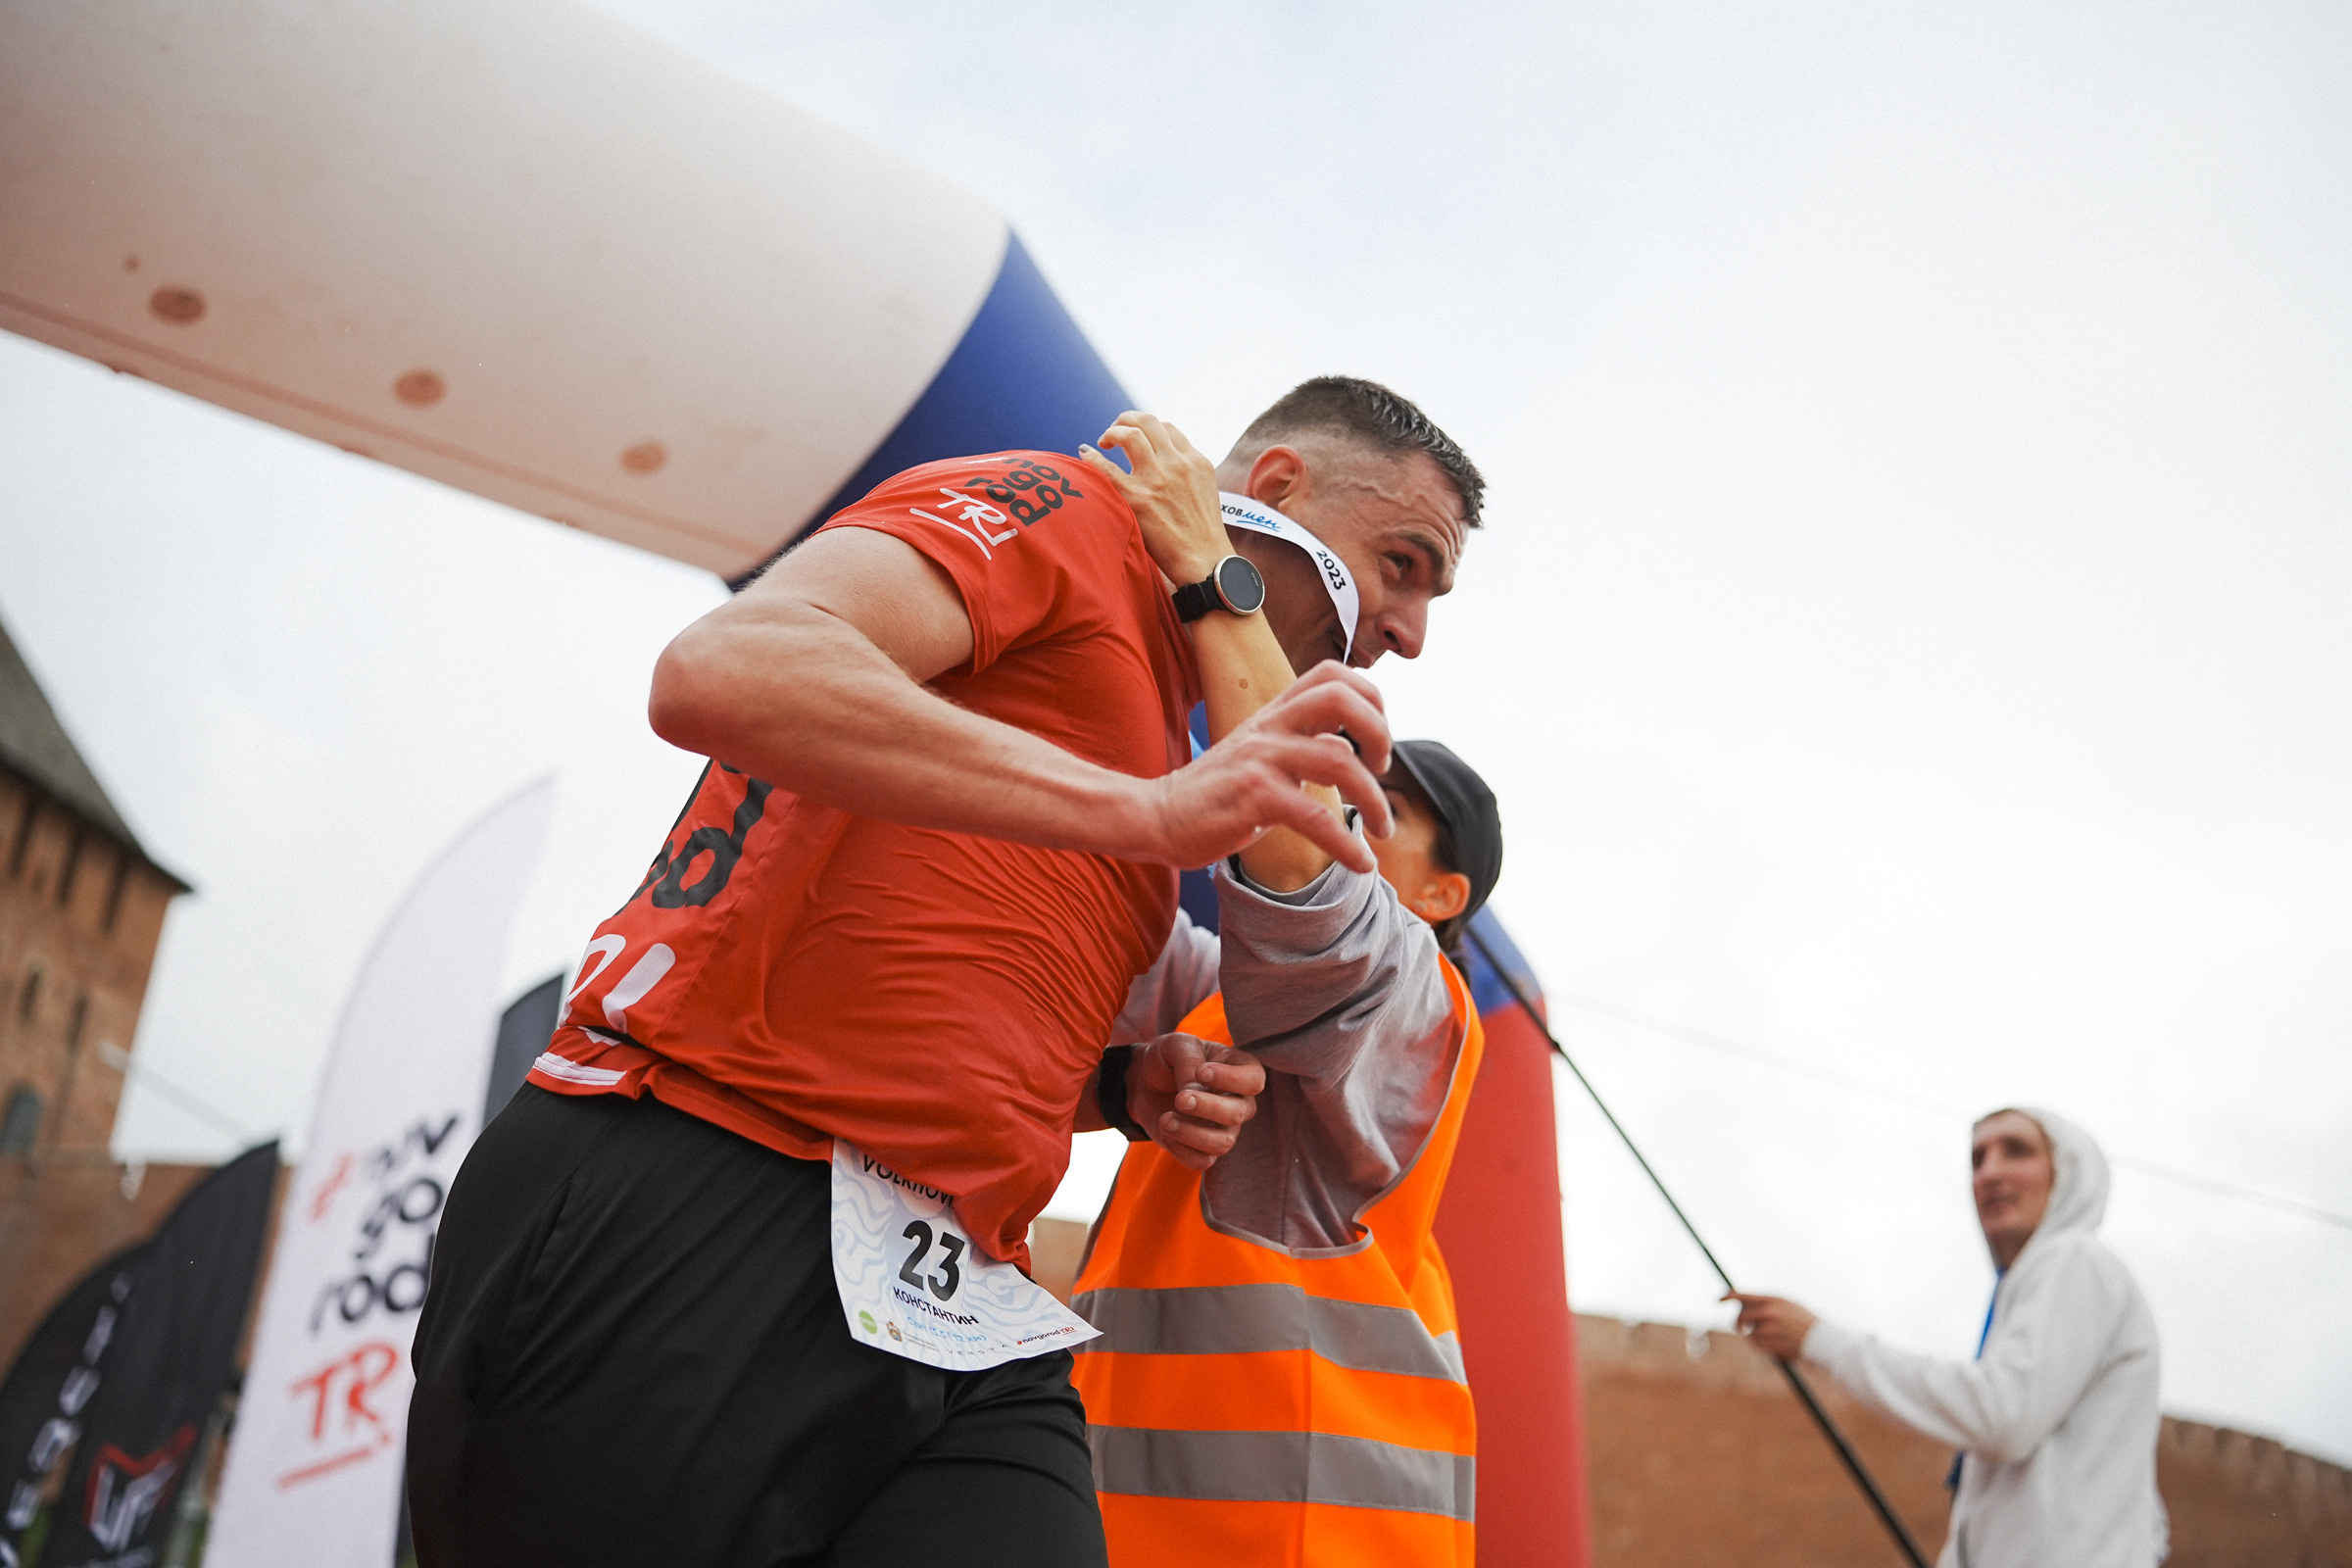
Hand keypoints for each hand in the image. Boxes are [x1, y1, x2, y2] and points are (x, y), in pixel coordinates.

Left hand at [1079, 412, 1227, 585]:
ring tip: (1103, 442)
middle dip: (1126, 419)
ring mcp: (1156, 479)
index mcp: (1195, 461)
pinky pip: (1106, 467)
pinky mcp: (1137, 499)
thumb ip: (1186, 472)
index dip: (1148, 428)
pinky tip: (1085, 454)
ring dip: (1112, 431)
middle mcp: (1177, 464)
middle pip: (1147, 421)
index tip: (1137, 437)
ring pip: (1129, 433)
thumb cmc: (1203, 536)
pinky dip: (1092, 456)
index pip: (1167, 428)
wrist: (1205, 563)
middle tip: (1114, 432)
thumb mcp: (1205, 491)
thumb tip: (1162, 463)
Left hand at [1129, 1034, 1266, 1170]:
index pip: (1253, 1081)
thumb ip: (1188, 1060)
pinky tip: (1165, 1129)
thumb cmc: (1167, 1058)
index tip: (1202, 1071)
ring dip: (1192, 1133)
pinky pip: (1202, 1161)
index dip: (1232, 1079)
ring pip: (1223, 1143)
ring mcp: (1223, 1128)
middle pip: (1238, 1113)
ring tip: (1165, 1119)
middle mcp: (1238, 1102)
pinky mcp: (1202, 1149)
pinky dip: (1181, 1149)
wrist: (1142, 1082)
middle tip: (1180, 1098)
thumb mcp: (1175, 1045)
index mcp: (1239, 1070)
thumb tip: (1196, 1090)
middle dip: (1209, 1107)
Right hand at [1132, 661, 1392, 872]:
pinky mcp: (1254, 797)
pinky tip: (1361, 862)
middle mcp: (1270, 727)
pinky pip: (1317, 817)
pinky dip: (1348, 844)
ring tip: (1383, 828)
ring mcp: (1261, 758)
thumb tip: (1346, 744)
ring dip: (1374, 798)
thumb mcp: (1259, 754)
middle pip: (1341, 697)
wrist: (1157, 816)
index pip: (1331, 674)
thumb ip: (1300, 743)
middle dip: (1379, 732)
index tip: (1373, 741)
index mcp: (1273, 713)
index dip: (1369, 698)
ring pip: (1339, 759)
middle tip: (1381, 770)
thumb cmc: (1214, 792)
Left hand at [1725, 1293, 1817, 1360]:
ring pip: (1749, 1333)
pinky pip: (1756, 1346)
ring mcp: (1769, 1328)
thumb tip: (1744, 1303)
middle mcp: (1769, 1312)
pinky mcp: (1770, 1344)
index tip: (1719, 1299)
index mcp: (1773, 1300)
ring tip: (1771, 1338)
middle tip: (1739, 1328)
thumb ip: (1767, 1303)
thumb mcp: (1788, 1305)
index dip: (1729, 1296)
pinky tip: (1775, 1345)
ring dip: (1754, 1337)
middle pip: (1741, 1316)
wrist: (1822, 1340)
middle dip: (1738, 1323)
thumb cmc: (1805, 1322)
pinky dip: (1761, 1347)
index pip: (1744, 1295)